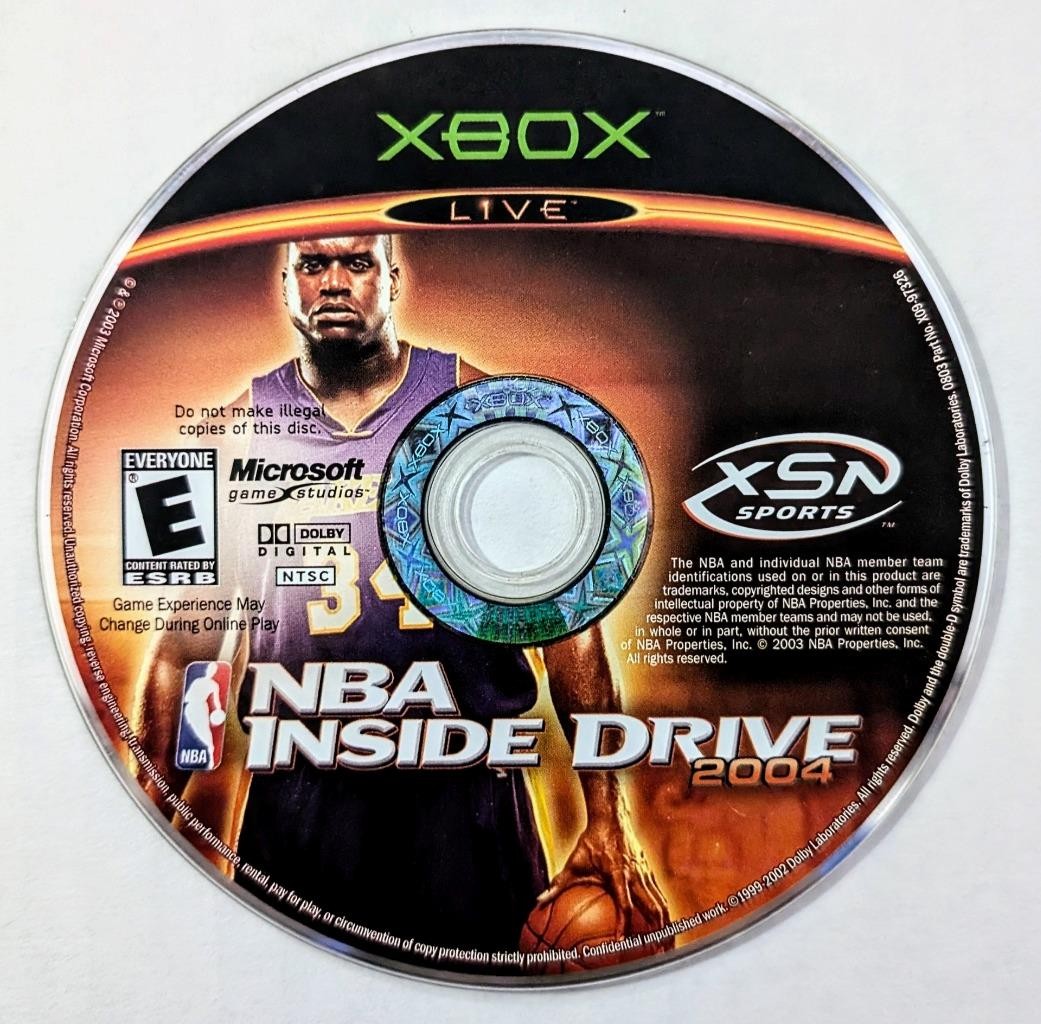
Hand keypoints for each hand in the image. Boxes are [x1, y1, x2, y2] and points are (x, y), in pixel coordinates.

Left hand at [540, 819, 671, 941]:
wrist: (612, 819)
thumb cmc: (591, 842)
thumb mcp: (573, 862)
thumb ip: (558, 884)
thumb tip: (540, 900)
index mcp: (618, 874)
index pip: (624, 905)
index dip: (624, 925)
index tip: (622, 943)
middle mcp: (636, 875)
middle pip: (653, 908)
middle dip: (657, 933)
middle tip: (656, 954)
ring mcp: (645, 874)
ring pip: (661, 904)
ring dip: (665, 927)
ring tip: (666, 947)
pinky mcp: (649, 872)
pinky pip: (660, 896)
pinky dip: (664, 914)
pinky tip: (664, 929)